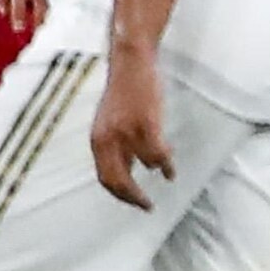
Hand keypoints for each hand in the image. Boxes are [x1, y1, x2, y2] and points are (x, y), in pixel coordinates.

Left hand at [89, 46, 173, 209]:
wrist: (130, 64)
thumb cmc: (123, 92)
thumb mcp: (110, 123)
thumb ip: (115, 146)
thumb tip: (127, 171)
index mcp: (98, 140)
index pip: (105, 177)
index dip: (120, 195)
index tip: (134, 202)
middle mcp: (108, 140)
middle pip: (118, 180)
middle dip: (133, 197)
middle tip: (147, 205)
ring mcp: (127, 133)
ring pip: (143, 167)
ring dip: (157, 171)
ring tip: (168, 174)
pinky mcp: (146, 125)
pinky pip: (157, 154)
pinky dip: (166, 165)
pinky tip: (171, 169)